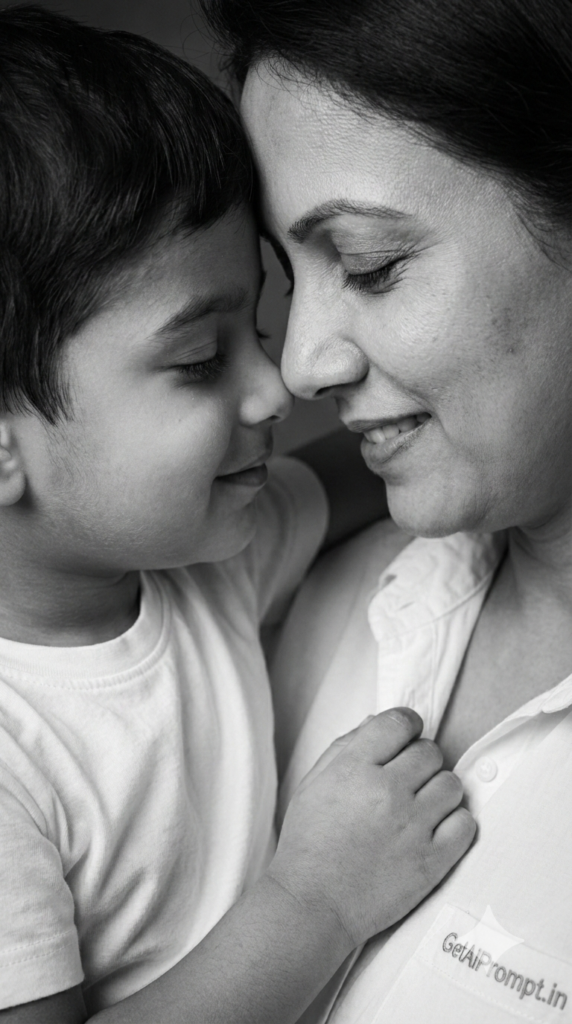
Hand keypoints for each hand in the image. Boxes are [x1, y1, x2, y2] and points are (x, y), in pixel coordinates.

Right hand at [267, 708, 475, 950]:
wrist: (313, 904)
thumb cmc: (309, 844)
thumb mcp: (313, 784)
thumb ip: (344, 747)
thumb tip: (376, 722)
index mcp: (354, 768)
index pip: (399, 722)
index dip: (406, 725)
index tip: (405, 737)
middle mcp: (387, 791)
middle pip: (429, 751)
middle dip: (420, 761)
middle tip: (406, 781)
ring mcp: (413, 826)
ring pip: (452, 784)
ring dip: (438, 791)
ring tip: (420, 807)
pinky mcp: (432, 860)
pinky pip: (465, 824)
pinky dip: (455, 824)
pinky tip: (434, 830)